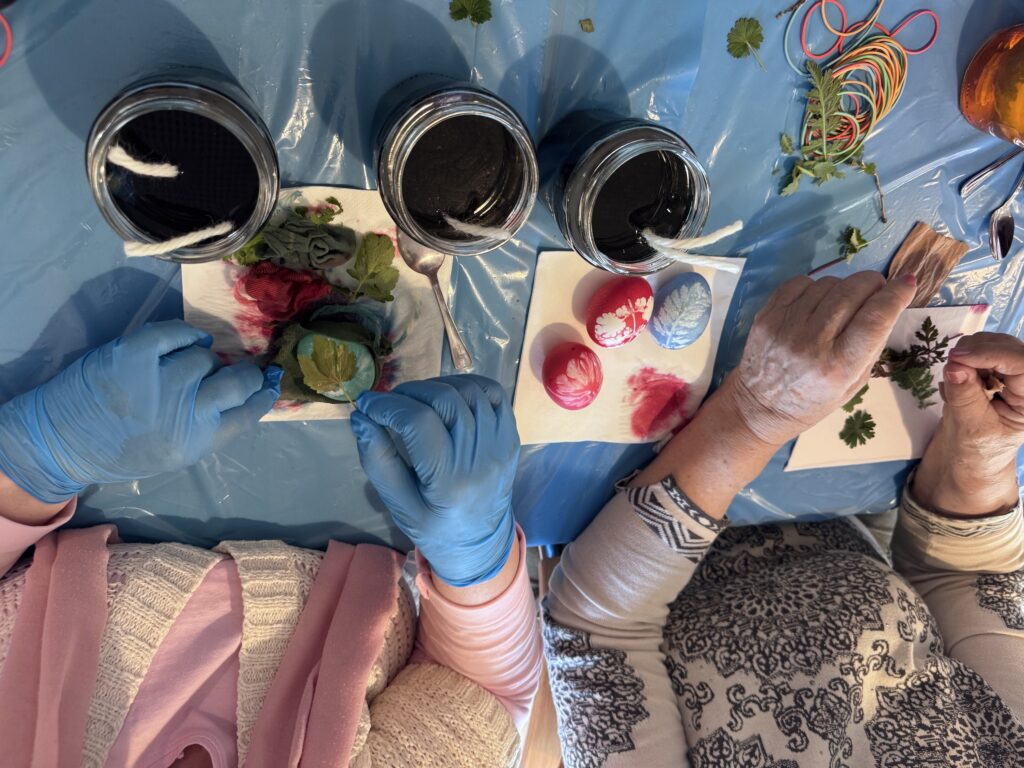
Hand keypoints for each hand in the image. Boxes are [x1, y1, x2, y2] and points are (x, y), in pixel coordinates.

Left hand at [0, 321, 280, 502]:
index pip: (249, 412)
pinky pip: (176, 333)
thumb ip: (213, 426)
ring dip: (204, 359)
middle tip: (241, 369)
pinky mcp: (133, 353)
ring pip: (205, 356)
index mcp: (197, 441)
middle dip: (246, 373)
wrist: (63, 442)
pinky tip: (189, 340)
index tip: (269, 382)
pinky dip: (187, 334)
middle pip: (237, 381)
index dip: (264, 393)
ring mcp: (159, 379)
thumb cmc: (124, 453)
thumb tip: (250, 394)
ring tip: (192, 365)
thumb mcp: (178, 453)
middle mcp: (185, 411)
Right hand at [350, 375, 518, 587]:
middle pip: (444, 399)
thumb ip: (378, 460)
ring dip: (434, 387)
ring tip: (413, 402)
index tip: (366, 404)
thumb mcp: (398, 504)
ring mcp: (501, 444)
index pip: (418, 422)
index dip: (387, 405)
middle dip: (408, 393)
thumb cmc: (434, 527)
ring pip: (468, 390)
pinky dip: (465, 386)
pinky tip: (445, 398)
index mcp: (450, 481)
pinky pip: (492, 392)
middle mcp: (482, 457)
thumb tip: (360, 417)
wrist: (480, 542)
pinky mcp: (510, 435)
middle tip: (388, 404)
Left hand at [721, 271, 917, 445]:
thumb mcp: (854, 383)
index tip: (908, 283)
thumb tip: (890, 301)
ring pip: (827, 284)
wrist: (761, 406)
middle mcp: (810, 344)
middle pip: (852, 292)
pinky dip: (815, 286)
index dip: (896, 296)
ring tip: (845, 303)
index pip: (875, 319)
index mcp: (837, 367)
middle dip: (872, 283)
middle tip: (877, 290)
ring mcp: (784, 327)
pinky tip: (819, 302)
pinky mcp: (766, 316)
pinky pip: (799, 283)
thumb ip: (873, 343)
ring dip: (844, 286)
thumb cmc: (813, 400)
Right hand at [913, 332, 1023, 515]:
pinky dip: (963, 361)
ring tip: (956, 384)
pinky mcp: (998, 370)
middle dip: (977, 351)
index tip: (957, 358)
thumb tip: (954, 367)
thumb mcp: (971, 429)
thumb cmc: (977, 451)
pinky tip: (959, 384)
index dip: (990, 355)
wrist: (972, 460)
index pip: (1021, 363)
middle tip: (950, 367)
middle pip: (1008, 347)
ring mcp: (1013, 374)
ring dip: (968, 356)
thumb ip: (964, 397)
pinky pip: (979, 350)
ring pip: (992, 343)